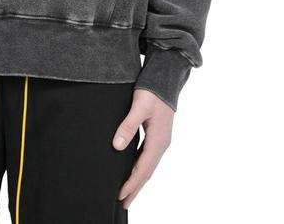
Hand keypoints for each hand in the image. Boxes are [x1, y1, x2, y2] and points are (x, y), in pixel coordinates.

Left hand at [112, 88, 173, 208]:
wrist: (165, 79)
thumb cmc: (152, 91)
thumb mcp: (139, 106)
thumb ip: (128, 125)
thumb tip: (117, 145)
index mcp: (158, 140)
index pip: (143, 168)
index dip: (131, 183)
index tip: (120, 195)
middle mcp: (161, 144)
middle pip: (147, 171)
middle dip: (135, 188)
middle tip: (123, 203)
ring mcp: (160, 140)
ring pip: (147, 165)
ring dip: (137, 179)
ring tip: (126, 192)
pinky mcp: (157, 135)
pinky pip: (147, 156)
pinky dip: (140, 167)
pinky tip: (132, 169)